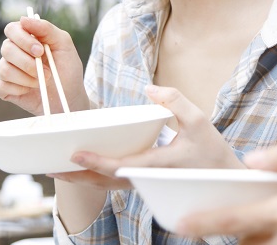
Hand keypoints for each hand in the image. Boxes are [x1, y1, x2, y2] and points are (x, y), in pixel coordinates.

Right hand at [0, 16, 86, 115]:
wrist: (68, 96)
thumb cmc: (66, 68)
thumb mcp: (63, 44)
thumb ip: (46, 29)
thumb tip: (23, 19)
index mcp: (25, 37)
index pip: (12, 29)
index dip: (23, 39)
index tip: (40, 50)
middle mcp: (12, 51)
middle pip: (6, 48)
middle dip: (27, 62)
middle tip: (45, 70)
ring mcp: (5, 69)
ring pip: (3, 68)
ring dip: (27, 77)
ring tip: (43, 80)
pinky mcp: (2, 87)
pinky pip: (1, 85)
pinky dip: (19, 89)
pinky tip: (30, 90)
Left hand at [48, 85, 242, 190]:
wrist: (225, 181)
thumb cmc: (213, 152)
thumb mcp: (198, 120)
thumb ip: (174, 101)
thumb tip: (149, 89)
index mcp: (158, 165)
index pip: (121, 167)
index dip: (96, 162)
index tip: (75, 154)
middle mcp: (148, 180)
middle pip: (105, 184)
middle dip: (78, 178)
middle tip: (51, 169)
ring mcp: (146, 186)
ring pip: (107, 187)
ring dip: (83, 181)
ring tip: (58, 170)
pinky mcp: (146, 185)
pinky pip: (115, 185)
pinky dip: (96, 179)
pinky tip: (83, 170)